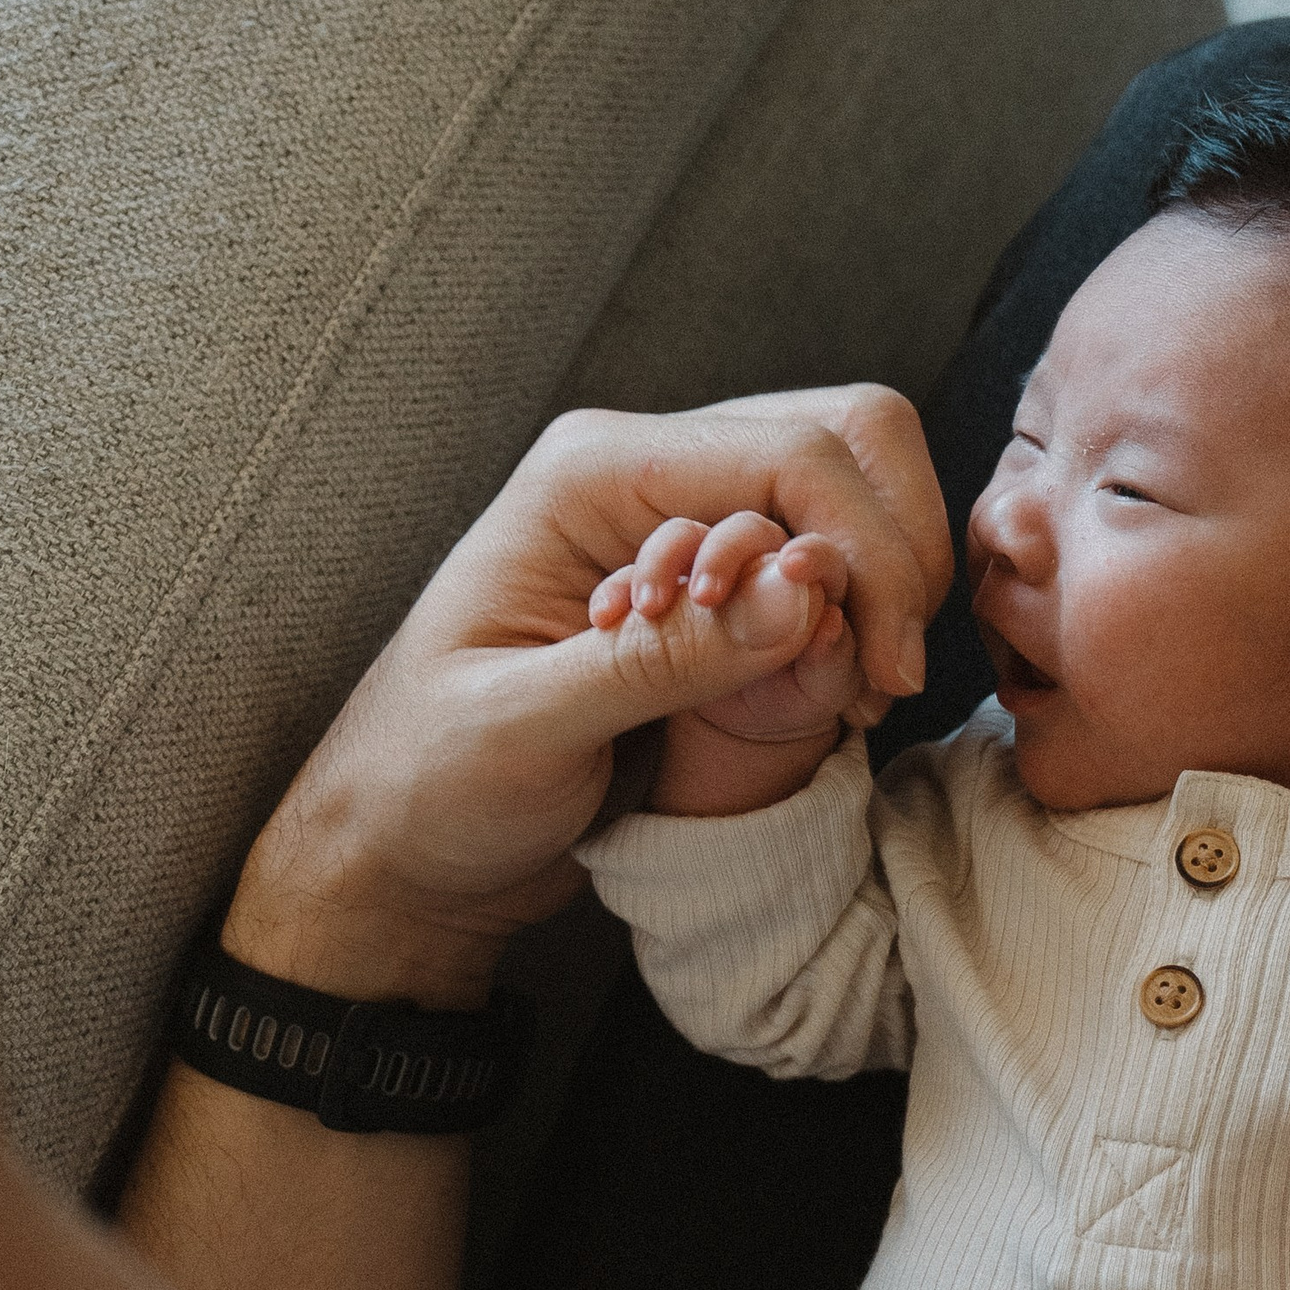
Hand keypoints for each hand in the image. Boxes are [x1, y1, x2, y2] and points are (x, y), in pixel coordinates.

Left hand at [222, 387, 947, 998]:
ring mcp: (681, 523)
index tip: (883, 673)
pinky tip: (836, 695)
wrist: (398, 851)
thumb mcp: (530, 730)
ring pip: (846, 493)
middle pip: (840, 439)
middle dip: (892, 551)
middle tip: (885, 676)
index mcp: (591, 474)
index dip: (864, 553)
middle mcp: (645, 475)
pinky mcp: (707, 590)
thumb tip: (800, 592)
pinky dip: (856, 616)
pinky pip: (822, 561)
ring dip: (882, 583)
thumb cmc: (427, 788)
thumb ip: (661, 662)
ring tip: (860, 693)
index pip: (788, 456)